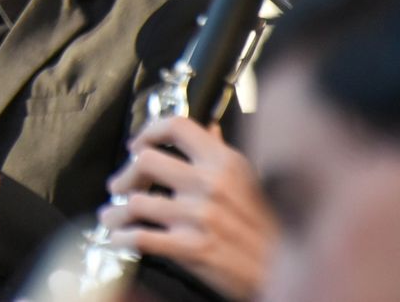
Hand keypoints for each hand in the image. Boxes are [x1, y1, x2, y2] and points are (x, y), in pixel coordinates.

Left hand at [100, 117, 276, 300]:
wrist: (285, 272)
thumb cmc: (270, 229)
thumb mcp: (252, 182)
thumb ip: (224, 155)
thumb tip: (209, 130)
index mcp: (226, 163)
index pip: (177, 126)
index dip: (149, 131)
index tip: (137, 144)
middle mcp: (211, 185)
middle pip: (145, 161)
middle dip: (125, 175)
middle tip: (120, 186)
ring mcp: (200, 216)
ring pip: (136, 202)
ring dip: (116, 212)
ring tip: (113, 216)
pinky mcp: (193, 248)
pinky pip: (141, 237)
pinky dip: (122, 237)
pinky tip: (120, 238)